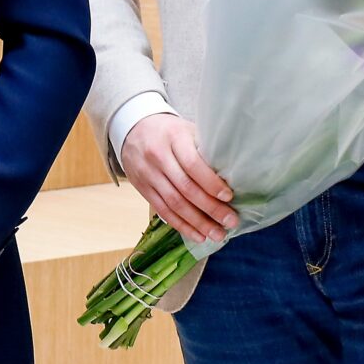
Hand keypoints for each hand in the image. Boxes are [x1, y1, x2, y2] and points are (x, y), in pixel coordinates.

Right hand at [121, 113, 236, 242]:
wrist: (132, 129)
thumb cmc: (169, 131)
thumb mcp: (186, 130)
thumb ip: (203, 149)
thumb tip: (231, 176)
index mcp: (174, 138)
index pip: (193, 164)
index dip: (211, 183)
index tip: (229, 197)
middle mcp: (158, 157)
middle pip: (185, 188)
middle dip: (210, 208)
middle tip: (230, 221)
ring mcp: (148, 174)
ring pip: (174, 204)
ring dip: (197, 223)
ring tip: (216, 234)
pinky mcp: (142, 188)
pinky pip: (163, 211)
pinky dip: (181, 225)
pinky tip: (197, 234)